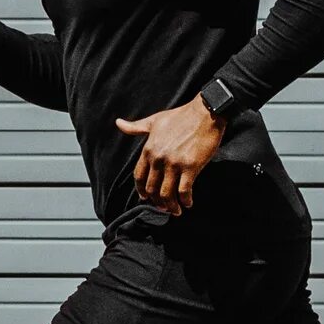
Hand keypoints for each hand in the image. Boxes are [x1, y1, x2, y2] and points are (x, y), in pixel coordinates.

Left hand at [116, 97, 223, 215]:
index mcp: (148, 149)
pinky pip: (184, 190)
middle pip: (152, 188)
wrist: (205, 112)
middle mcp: (159, 158)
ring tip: (176, 211)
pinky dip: (185, 201)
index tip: (146, 198)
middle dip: (157, 201)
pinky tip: (188, 203)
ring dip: (171, 206)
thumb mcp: (155, 121)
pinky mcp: (191, 166)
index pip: (139, 176)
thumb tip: (118, 123)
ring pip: (167, 193)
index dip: (141, 190)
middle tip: (163, 207)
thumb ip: (136, 127)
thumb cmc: (181, 116)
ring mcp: (174, 163)